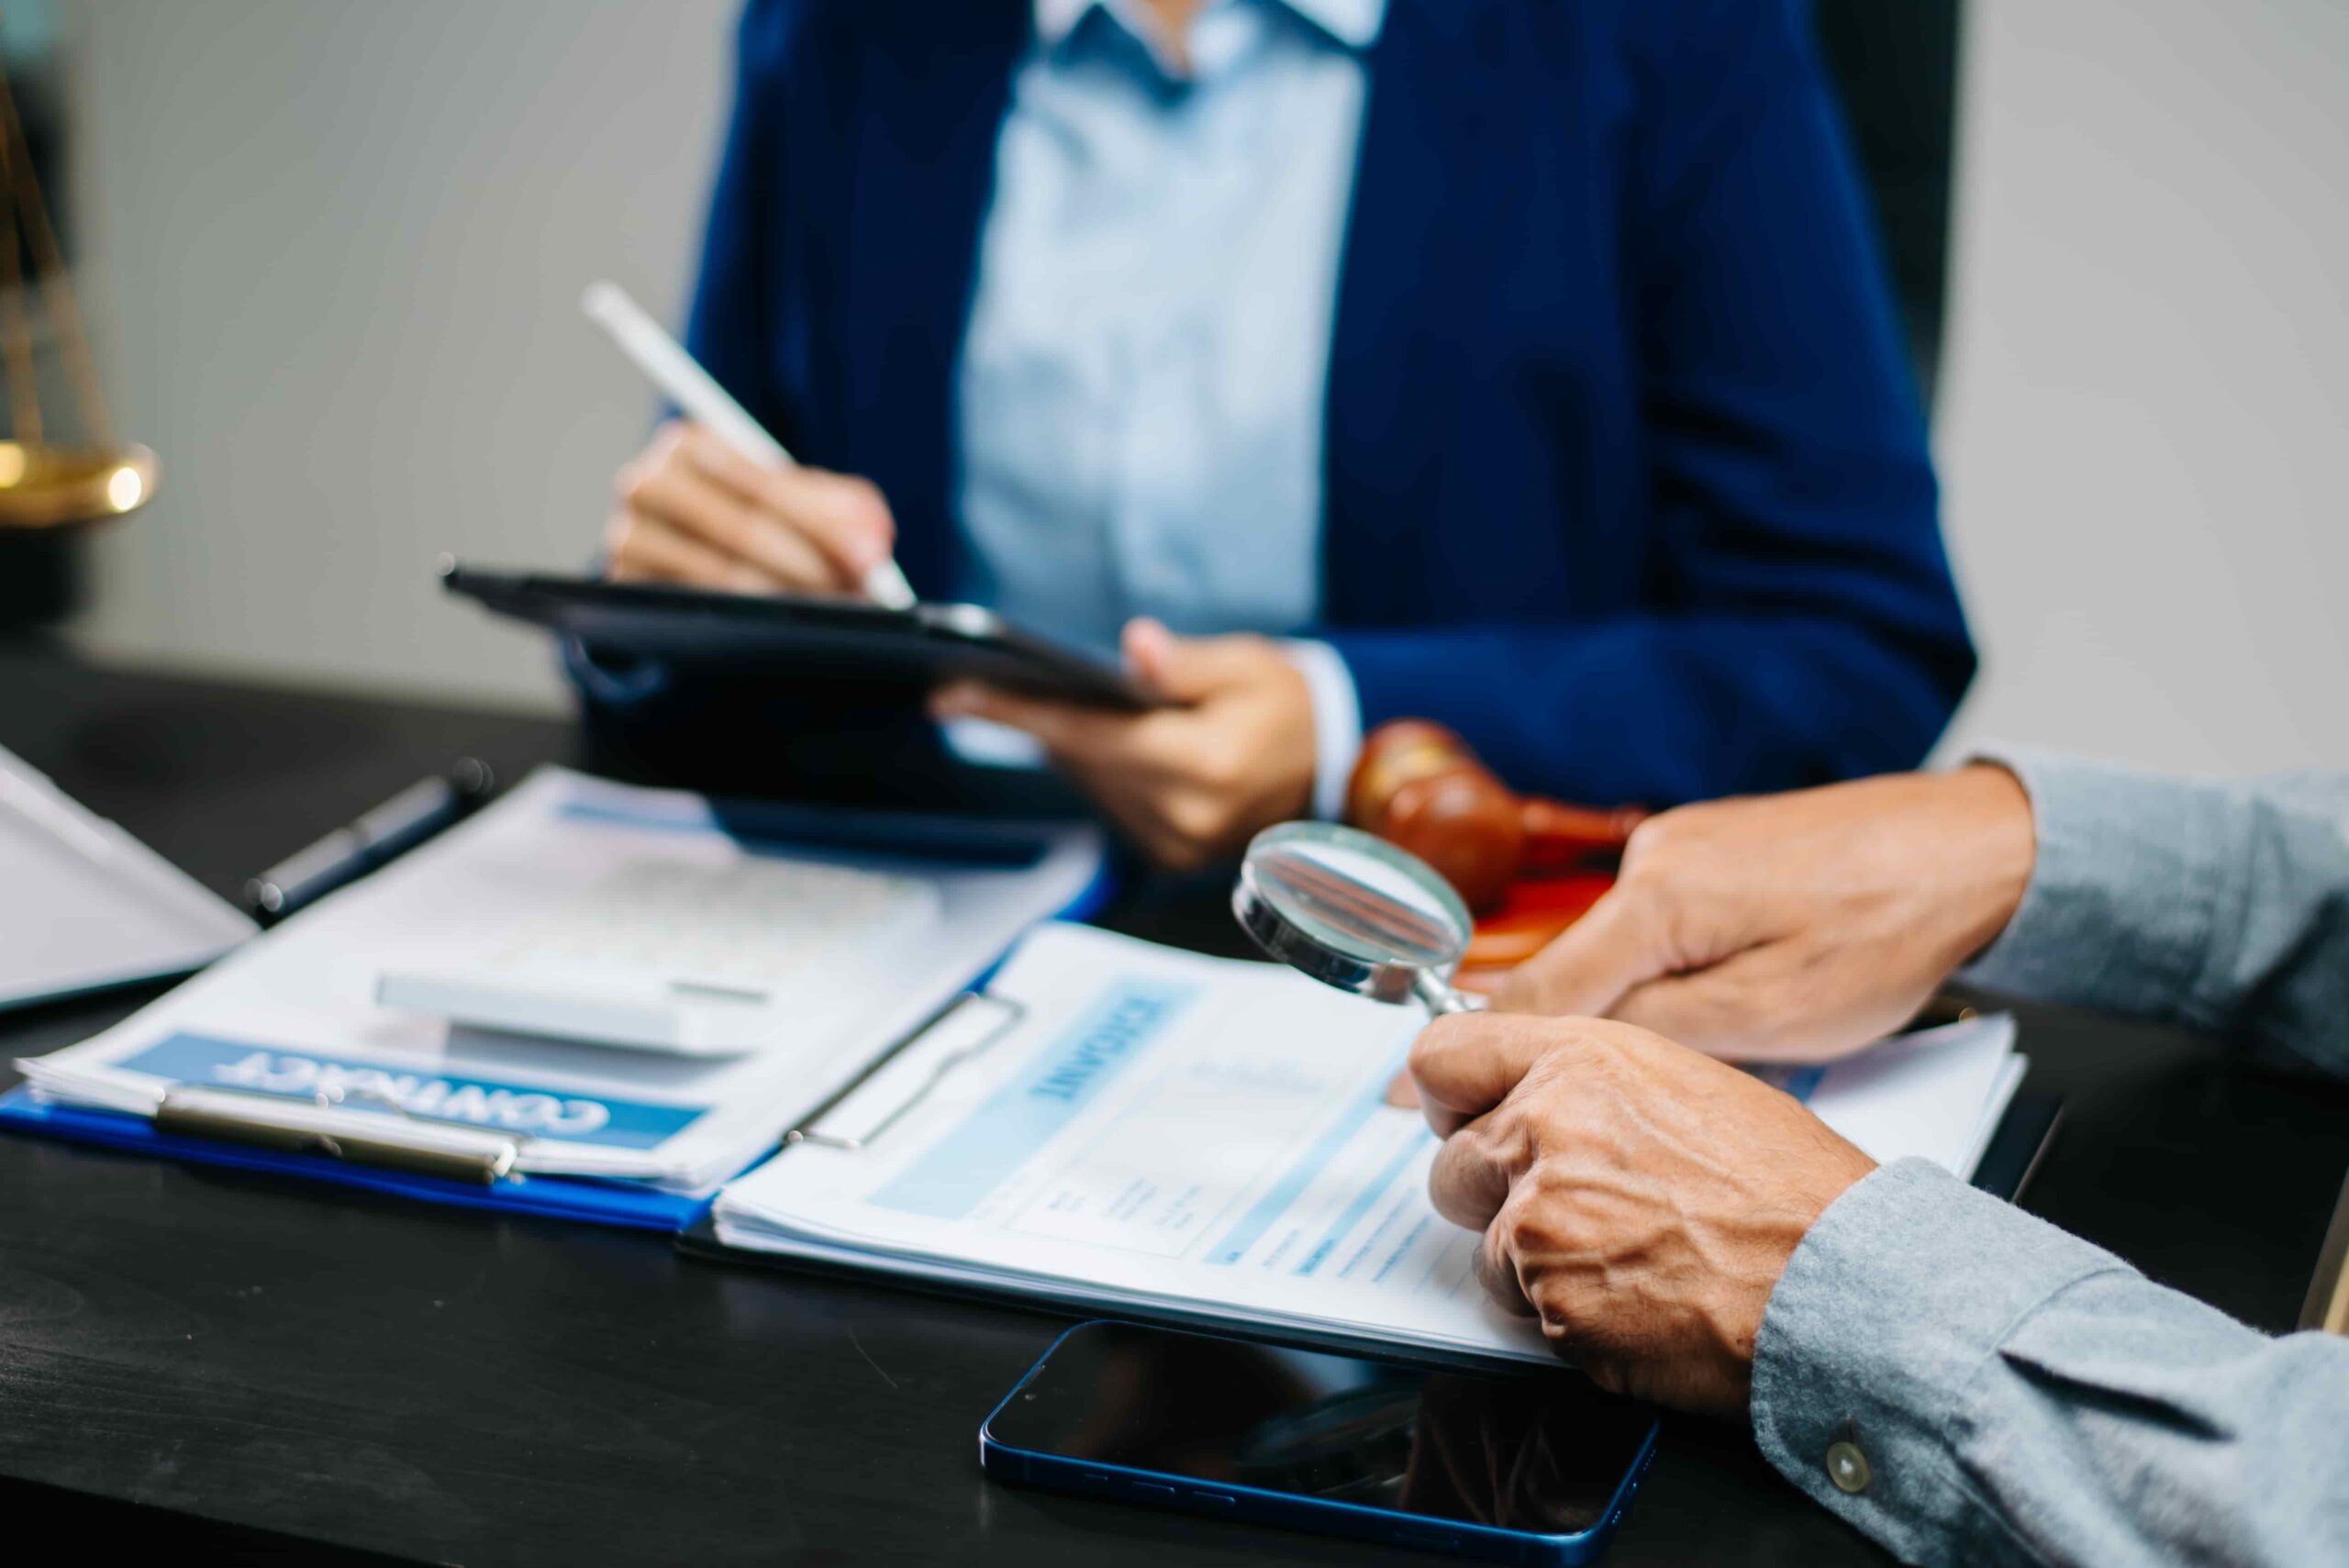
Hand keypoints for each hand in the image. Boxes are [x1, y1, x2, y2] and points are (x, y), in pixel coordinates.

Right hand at [603, 420, 895, 596]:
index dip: (824, 527)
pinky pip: (693, 608)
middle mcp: (647, 482)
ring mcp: (628, 534)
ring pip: (719, 576)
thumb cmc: (762, 515)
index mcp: (691, 443)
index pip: (765, 488)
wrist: (693, 545)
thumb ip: (846, 508)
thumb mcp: (807, 500)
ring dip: (786, 601)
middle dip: (809, 567)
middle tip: (857, 597)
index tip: (870, 561)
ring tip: (834, 616)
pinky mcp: (624, 585)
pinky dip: (746, 622)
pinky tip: (785, 630)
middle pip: (740, 531)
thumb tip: (874, 540)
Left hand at [929, 619, 1315, 871]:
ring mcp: (1178, 845)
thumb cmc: (1284, 703)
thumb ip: (1185, 664)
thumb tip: (1138, 649)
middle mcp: (1186, 817)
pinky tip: (1086, 737)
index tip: (953, 694)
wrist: (1330, 760)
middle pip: (1081, 762)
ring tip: (1025, 701)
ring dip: (1063, 745)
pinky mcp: (1172, 855)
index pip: (1089, 736)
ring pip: (1090, 785)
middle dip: (1032, 721)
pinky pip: (1110, 805)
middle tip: (979, 681)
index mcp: (1205, 766)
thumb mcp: (1246, 664)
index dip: (1017, 713)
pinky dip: (1095, 768)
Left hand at [1411, 1012, 1875, 1416]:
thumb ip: (1591, 1088)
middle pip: (1452, 1166)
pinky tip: (1642, 1305)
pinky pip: (1526, 1313)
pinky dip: (1571, 1321)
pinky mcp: (1550, 1296)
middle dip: (1496, 1199)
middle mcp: (1547, 1123)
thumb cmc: (1792, 1192)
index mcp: (1582, 1058)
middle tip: (1573, 1218)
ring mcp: (1541, 1213)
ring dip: (1536, 1268)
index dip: (1452, 1101)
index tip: (1466, 1124)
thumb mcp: (1689, 1087)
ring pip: (1487, 1251)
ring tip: (1630, 1264)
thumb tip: (1533, 1103)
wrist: (1843, 1283)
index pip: (1444, 1057)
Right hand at [1494, 766, 2035, 1062]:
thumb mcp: (1774, 1016)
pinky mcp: (1716, 848)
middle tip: (1515, 1108)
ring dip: (1615, 1011)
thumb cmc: (1892, 928)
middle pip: (1567, 969)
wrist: (1979, 846)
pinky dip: (1655, 971)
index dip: (1468, 1050)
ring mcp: (1683, 844)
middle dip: (1544, 1041)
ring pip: (1616, 949)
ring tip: (1637, 1070)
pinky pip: (1656, 924)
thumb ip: (1661, 1034)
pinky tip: (1698, 1004)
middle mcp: (1653, 858)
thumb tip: (1577, 1056)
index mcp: (1656, 899)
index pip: (1531, 994)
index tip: (1407, 1092)